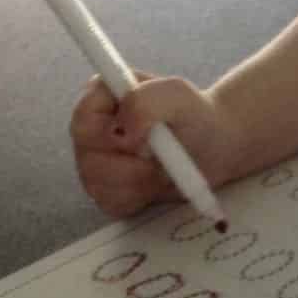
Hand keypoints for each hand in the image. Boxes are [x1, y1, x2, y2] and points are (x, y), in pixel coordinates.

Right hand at [70, 73, 241, 217]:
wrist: (214, 147)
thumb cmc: (194, 114)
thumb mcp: (177, 94)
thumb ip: (145, 101)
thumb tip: (120, 132)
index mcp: (101, 96)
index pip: (83, 119)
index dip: (109, 136)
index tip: (144, 140)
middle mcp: (91, 129)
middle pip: (88, 158)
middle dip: (128, 166)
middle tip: (158, 159)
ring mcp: (95, 161)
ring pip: (96, 184)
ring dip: (136, 182)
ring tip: (161, 169)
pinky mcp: (107, 189)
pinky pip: (110, 203)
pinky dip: (137, 198)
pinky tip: (153, 185)